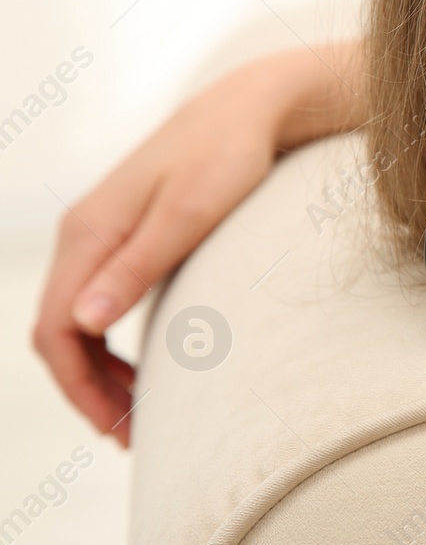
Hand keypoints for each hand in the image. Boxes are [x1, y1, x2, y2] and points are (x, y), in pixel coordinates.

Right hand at [31, 41, 361, 447]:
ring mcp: (103, 234)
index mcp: (89, 233)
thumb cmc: (230, 155)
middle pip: (60, 332)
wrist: (251, 108)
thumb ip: (139, 265)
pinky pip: (101, 302)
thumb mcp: (191, 212)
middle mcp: (85, 233)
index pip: (55, 329)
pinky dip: (113, 344)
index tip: (119, 429)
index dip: (79, 388)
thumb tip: (84, 323)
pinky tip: (146, 369)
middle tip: (133, 436)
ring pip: (78, 321)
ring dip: (100, 372)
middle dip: (87, 390)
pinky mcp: (128, 234)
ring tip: (140, 415)